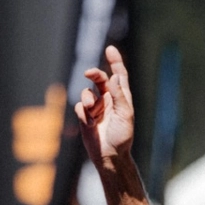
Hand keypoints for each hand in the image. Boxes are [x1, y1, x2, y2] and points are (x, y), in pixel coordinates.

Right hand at [75, 45, 134, 163]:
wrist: (110, 155)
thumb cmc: (122, 136)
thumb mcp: (125, 114)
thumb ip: (119, 95)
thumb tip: (115, 76)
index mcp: (121, 98)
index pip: (119, 75)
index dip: (115, 62)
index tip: (110, 48)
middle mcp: (108, 100)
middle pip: (99, 79)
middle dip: (94, 74)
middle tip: (89, 73)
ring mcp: (96, 108)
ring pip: (86, 92)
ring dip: (87, 98)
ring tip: (91, 110)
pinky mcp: (85, 117)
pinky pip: (79, 107)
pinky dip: (82, 112)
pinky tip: (89, 123)